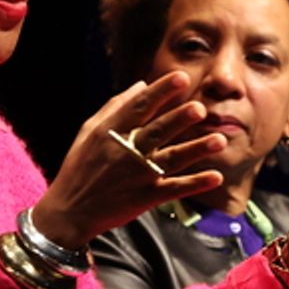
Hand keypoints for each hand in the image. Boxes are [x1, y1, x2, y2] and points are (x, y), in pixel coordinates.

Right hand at [33, 71, 225, 248]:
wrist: (69, 211)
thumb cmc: (79, 166)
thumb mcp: (89, 132)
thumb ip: (114, 107)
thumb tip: (142, 84)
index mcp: (110, 132)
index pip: (139, 107)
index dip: (161, 92)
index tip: (180, 77)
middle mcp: (125, 152)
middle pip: (157, 131)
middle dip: (179, 119)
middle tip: (200, 108)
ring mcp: (136, 176)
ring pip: (171, 159)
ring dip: (196, 150)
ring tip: (219, 140)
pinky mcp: (145, 198)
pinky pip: (174, 189)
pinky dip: (195, 183)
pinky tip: (216, 176)